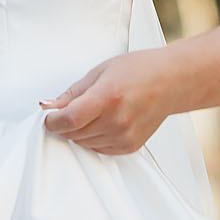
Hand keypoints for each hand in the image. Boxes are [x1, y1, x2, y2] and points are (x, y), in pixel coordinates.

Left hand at [40, 50, 176, 154]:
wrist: (170, 82)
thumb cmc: (138, 70)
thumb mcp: (100, 71)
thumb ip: (73, 92)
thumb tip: (49, 106)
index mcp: (107, 97)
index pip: (69, 120)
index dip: (52, 121)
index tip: (49, 116)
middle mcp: (117, 120)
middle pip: (74, 133)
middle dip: (64, 124)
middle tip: (69, 110)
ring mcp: (124, 136)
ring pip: (84, 143)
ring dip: (79, 131)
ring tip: (92, 112)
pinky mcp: (129, 146)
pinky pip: (99, 149)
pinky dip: (93, 138)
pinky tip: (102, 121)